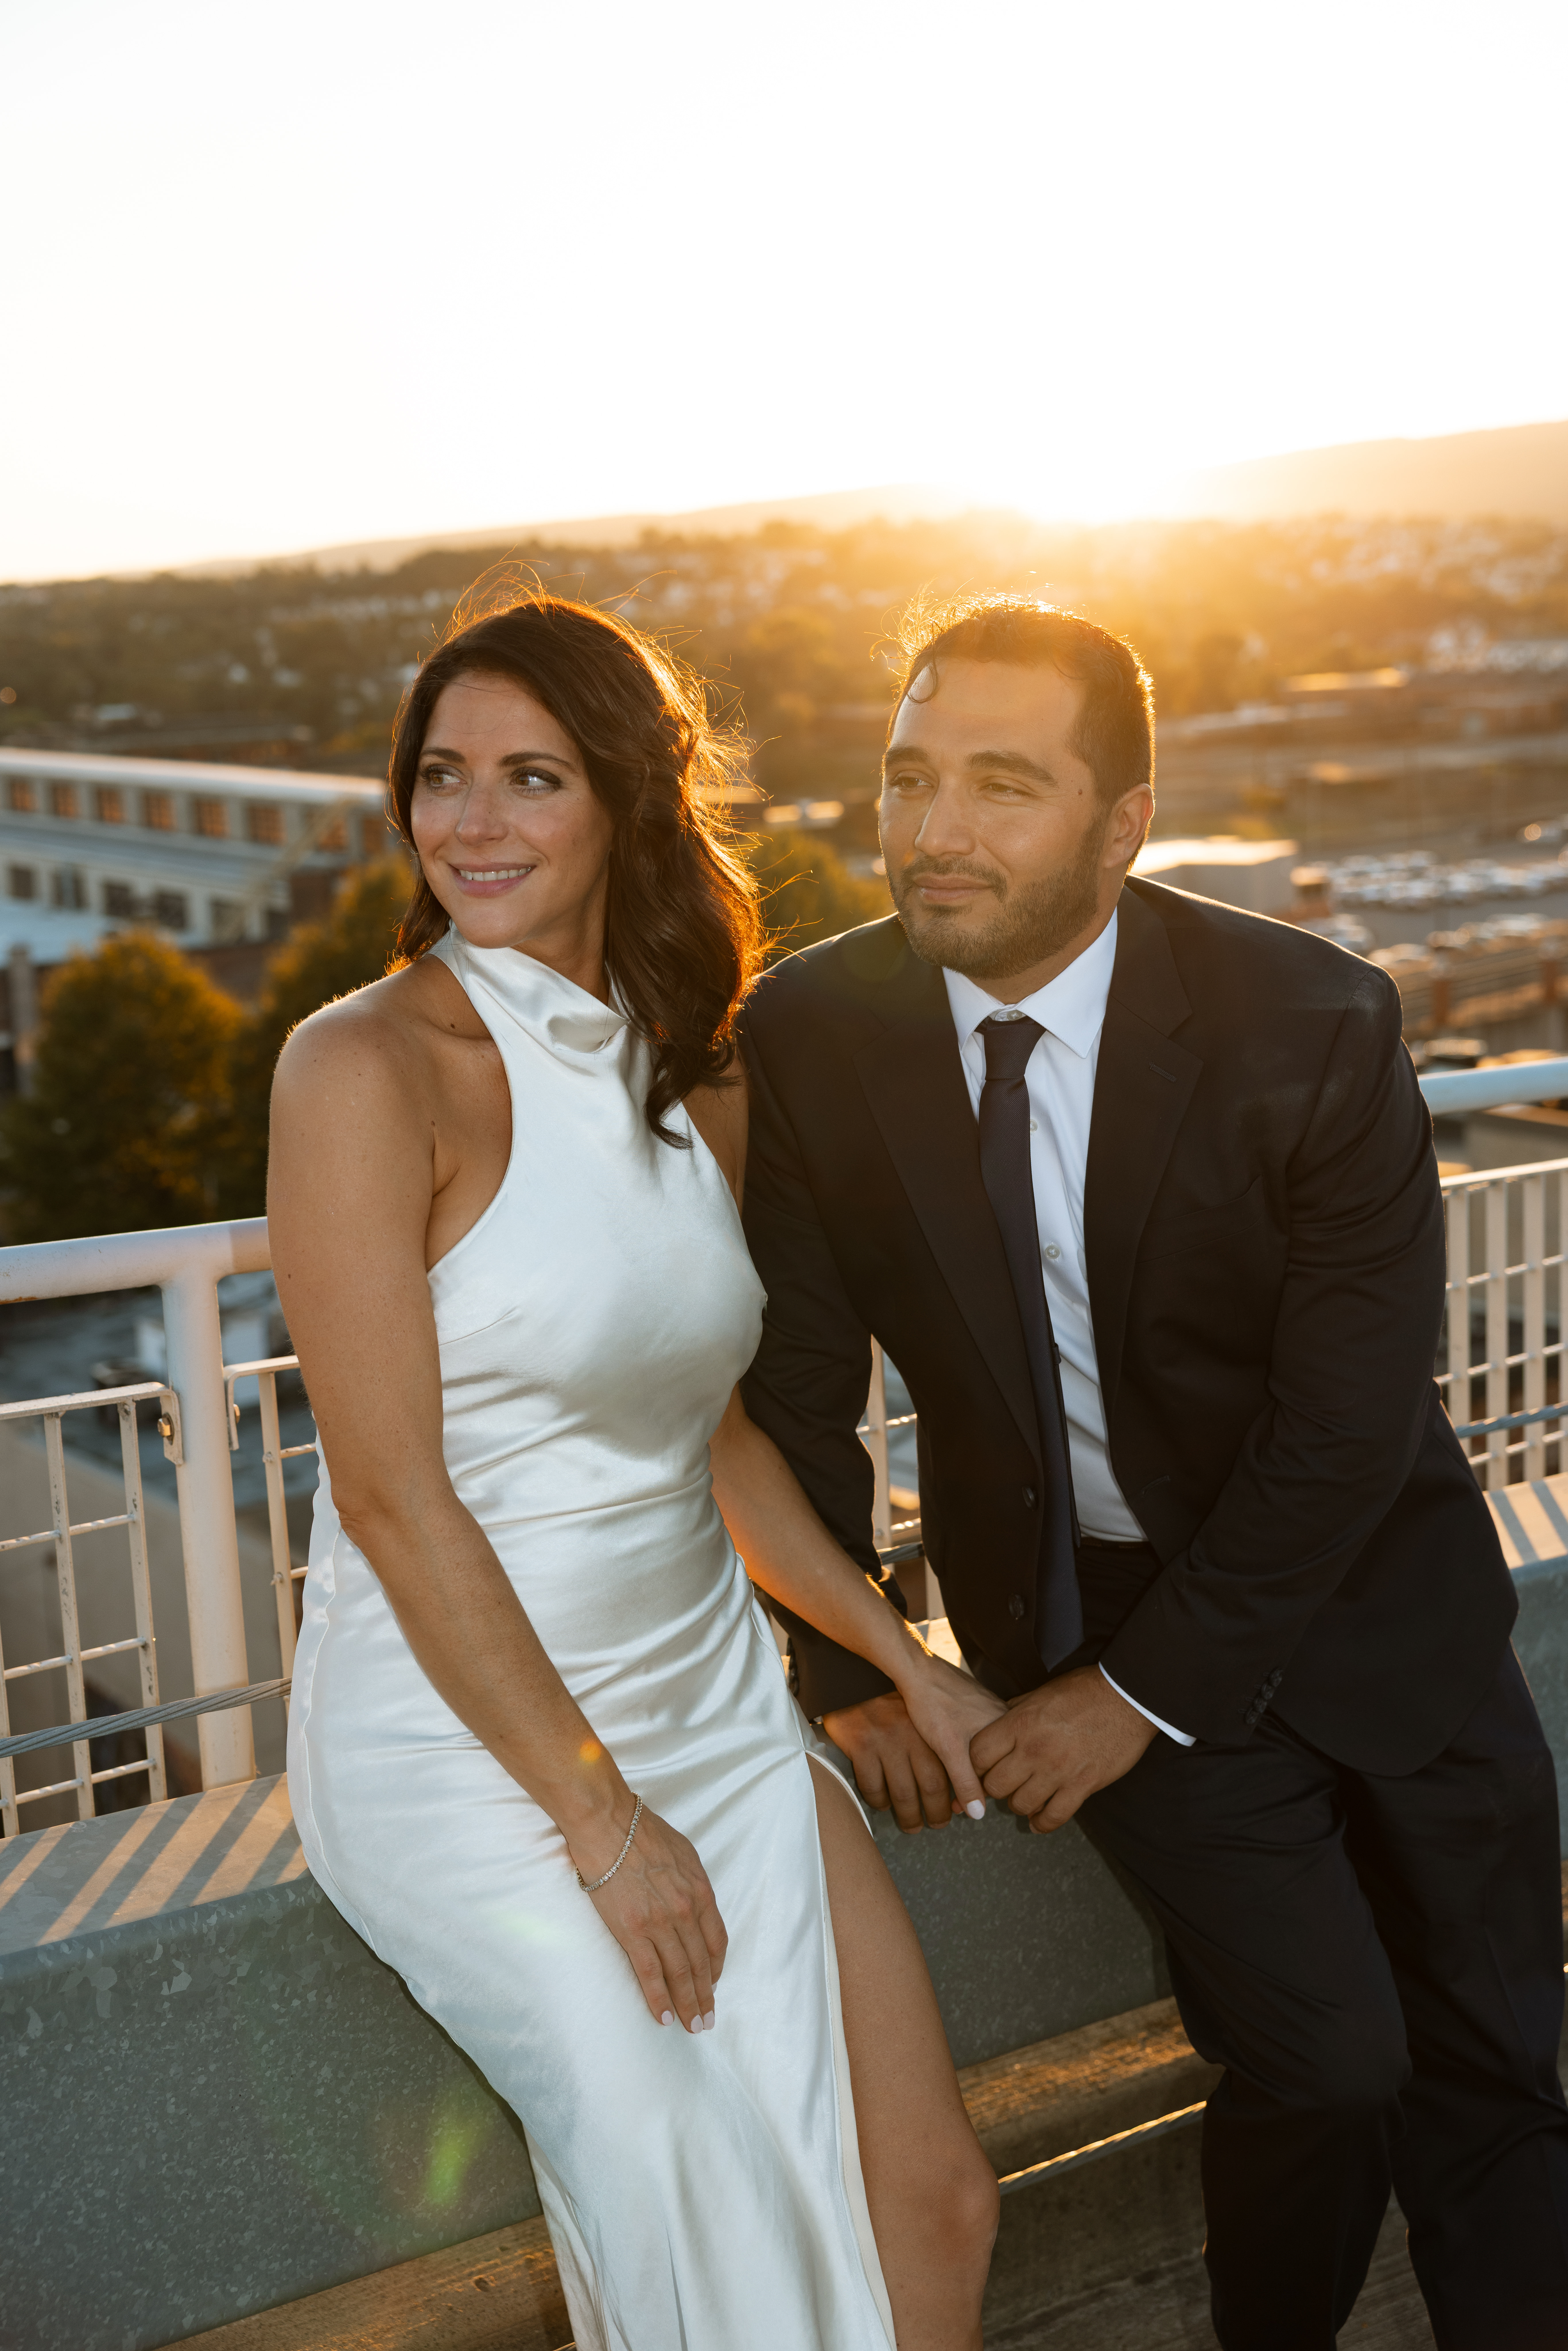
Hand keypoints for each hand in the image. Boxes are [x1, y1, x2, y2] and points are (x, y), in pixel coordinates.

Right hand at [570, 1799, 727, 2033]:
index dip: (717, 1968)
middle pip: (702, 1963)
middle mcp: (685, 1910)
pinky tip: (664, 2016)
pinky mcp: (632, 1931)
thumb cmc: (642, 1831)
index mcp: (700, 1891)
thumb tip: (694, 1904)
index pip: (716, 1940)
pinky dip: (659, 1998)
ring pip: (680, 1973)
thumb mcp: (683, 1853)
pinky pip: (650, 1973)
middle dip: (705, 1995)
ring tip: (692, 2026)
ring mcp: (660, 1922)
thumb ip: (692, 1883)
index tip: (714, 1984)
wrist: (608, 1823)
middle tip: (707, 2020)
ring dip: (688, 2004)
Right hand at [822, 1685, 991, 1831]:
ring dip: (908, 1817)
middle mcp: (915, 1736)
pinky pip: (871, 1786)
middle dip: (936, 1814)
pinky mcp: (861, 1743)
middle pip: (931, 1788)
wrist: (866, 1671)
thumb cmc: (909, 1695)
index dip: (961, 1798)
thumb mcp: (943, 1717)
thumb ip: (961, 1749)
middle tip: (937, 1824)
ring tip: (912, 1825)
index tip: (959, 1810)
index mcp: (938, 1729)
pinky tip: (884, 1804)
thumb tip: (974, 1786)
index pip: (959, 1774)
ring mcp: (887, 1740)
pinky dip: (879, 1801)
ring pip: (901, 1794)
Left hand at [896, 1651, 1007, 1822]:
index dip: (983, 1792)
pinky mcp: (975, 1700)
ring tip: (947, 1774)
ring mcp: (990, 1705)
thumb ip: (967, 1783)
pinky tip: (948, 1748)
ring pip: (987, 1746)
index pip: (1005, 1770)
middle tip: (951, 1795)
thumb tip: (979, 1813)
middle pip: (997, 1760)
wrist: (915, 1669)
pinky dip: (966, 1746)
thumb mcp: (950, 1751)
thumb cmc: (933, 1705)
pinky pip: (978, 1731)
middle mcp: (1003, 1715)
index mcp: (1005, 1727)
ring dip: (970, 1764)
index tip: (960, 1803)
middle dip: (975, 1781)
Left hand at [970, 1667, 1158, 1832]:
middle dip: (995, 1787)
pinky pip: (1054, 1817)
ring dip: (1019, 1804)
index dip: (976, 1764)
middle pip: (995, 1785)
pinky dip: (1042, 1823)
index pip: (978, 1755)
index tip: (984, 1766)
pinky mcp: (1082, 1786)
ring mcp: (1058, 1770)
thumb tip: (998, 1719)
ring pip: (1020, 1804)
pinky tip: (1038, 1821)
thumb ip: (1017, 1710)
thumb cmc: (1084, 1691)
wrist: (1127, 1698)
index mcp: (1020, 1722)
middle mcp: (1034, 1749)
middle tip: (1004, 1783)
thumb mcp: (1041, 1692)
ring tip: (1024, 1797)